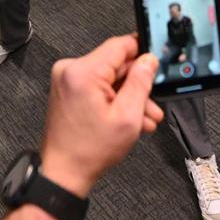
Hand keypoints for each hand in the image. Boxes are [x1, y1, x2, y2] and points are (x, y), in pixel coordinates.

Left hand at [39, 35, 162, 196]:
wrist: (63, 173)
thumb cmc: (90, 151)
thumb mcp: (127, 117)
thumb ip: (140, 83)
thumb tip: (149, 60)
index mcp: (83, 72)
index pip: (120, 45)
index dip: (142, 53)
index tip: (156, 63)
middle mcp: (70, 70)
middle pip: (115, 64)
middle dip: (137, 85)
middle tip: (152, 105)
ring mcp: (67, 80)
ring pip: (108, 78)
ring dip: (127, 96)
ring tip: (143, 119)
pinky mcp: (67, 90)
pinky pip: (97, 87)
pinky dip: (112, 100)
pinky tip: (127, 119)